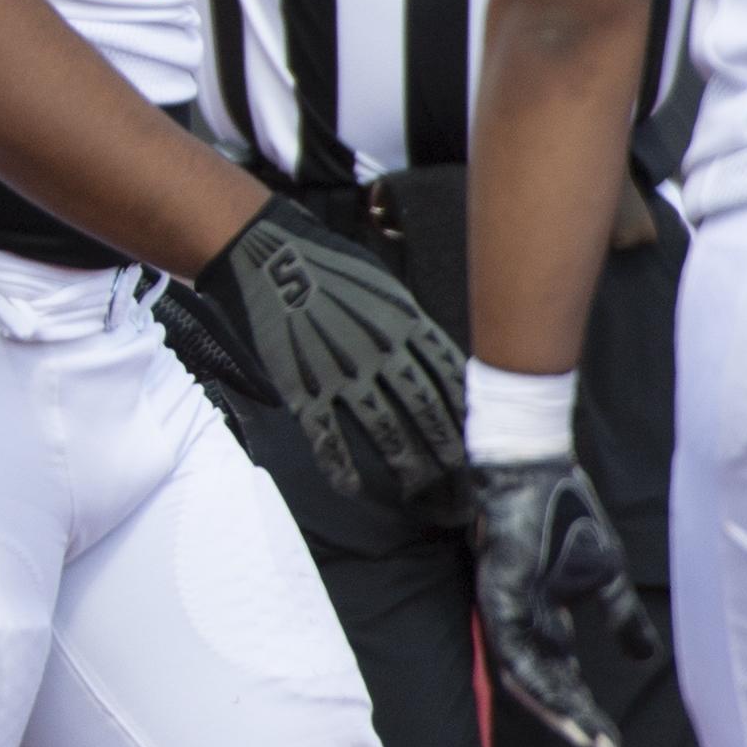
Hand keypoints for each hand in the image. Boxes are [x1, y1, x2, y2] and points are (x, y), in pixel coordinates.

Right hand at [195, 195, 467, 508]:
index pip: (453, 383)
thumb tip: (430, 357)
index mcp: (406, 325)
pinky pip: (328, 438)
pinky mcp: (303, 387)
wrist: (267, 254)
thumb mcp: (384, 285)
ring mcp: (343, 373)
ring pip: (387, 432)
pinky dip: (341, 468)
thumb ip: (409, 325)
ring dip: (408, 468)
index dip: (469, 417)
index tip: (479, 441)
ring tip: (421, 492)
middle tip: (460, 479)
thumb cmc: (327, 262)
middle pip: (429, 414)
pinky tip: (353, 489)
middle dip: (449, 454)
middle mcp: (382, 353)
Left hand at [473, 455, 660, 746]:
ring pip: (523, 674)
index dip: (586, 710)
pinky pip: (512, 646)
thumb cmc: (567, 517)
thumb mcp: (607, 574)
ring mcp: (508, 609)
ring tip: (586, 737)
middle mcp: (524, 621)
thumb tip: (645, 659)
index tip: (614, 743)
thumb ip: (621, 617)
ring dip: (555, 708)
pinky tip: (559, 698)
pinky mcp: (498, 595)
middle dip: (574, 721)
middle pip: (544, 684)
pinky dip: (535, 675)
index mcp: (547, 619)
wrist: (537, 471)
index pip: (563, 676)